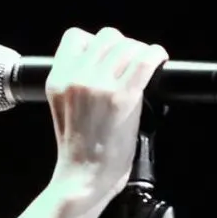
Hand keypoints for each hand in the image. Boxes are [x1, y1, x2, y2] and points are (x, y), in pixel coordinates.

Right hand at [46, 25, 168, 210]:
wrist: (83, 180)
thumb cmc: (78, 152)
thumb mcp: (63, 110)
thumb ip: (76, 84)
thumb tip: (106, 64)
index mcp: (57, 80)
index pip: (75, 37)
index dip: (95, 43)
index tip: (107, 57)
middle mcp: (76, 78)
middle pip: (106, 37)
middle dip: (122, 46)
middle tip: (131, 63)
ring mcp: (99, 86)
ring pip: (127, 45)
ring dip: (140, 52)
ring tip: (146, 66)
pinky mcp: (122, 97)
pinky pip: (145, 59)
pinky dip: (156, 55)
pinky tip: (159, 61)